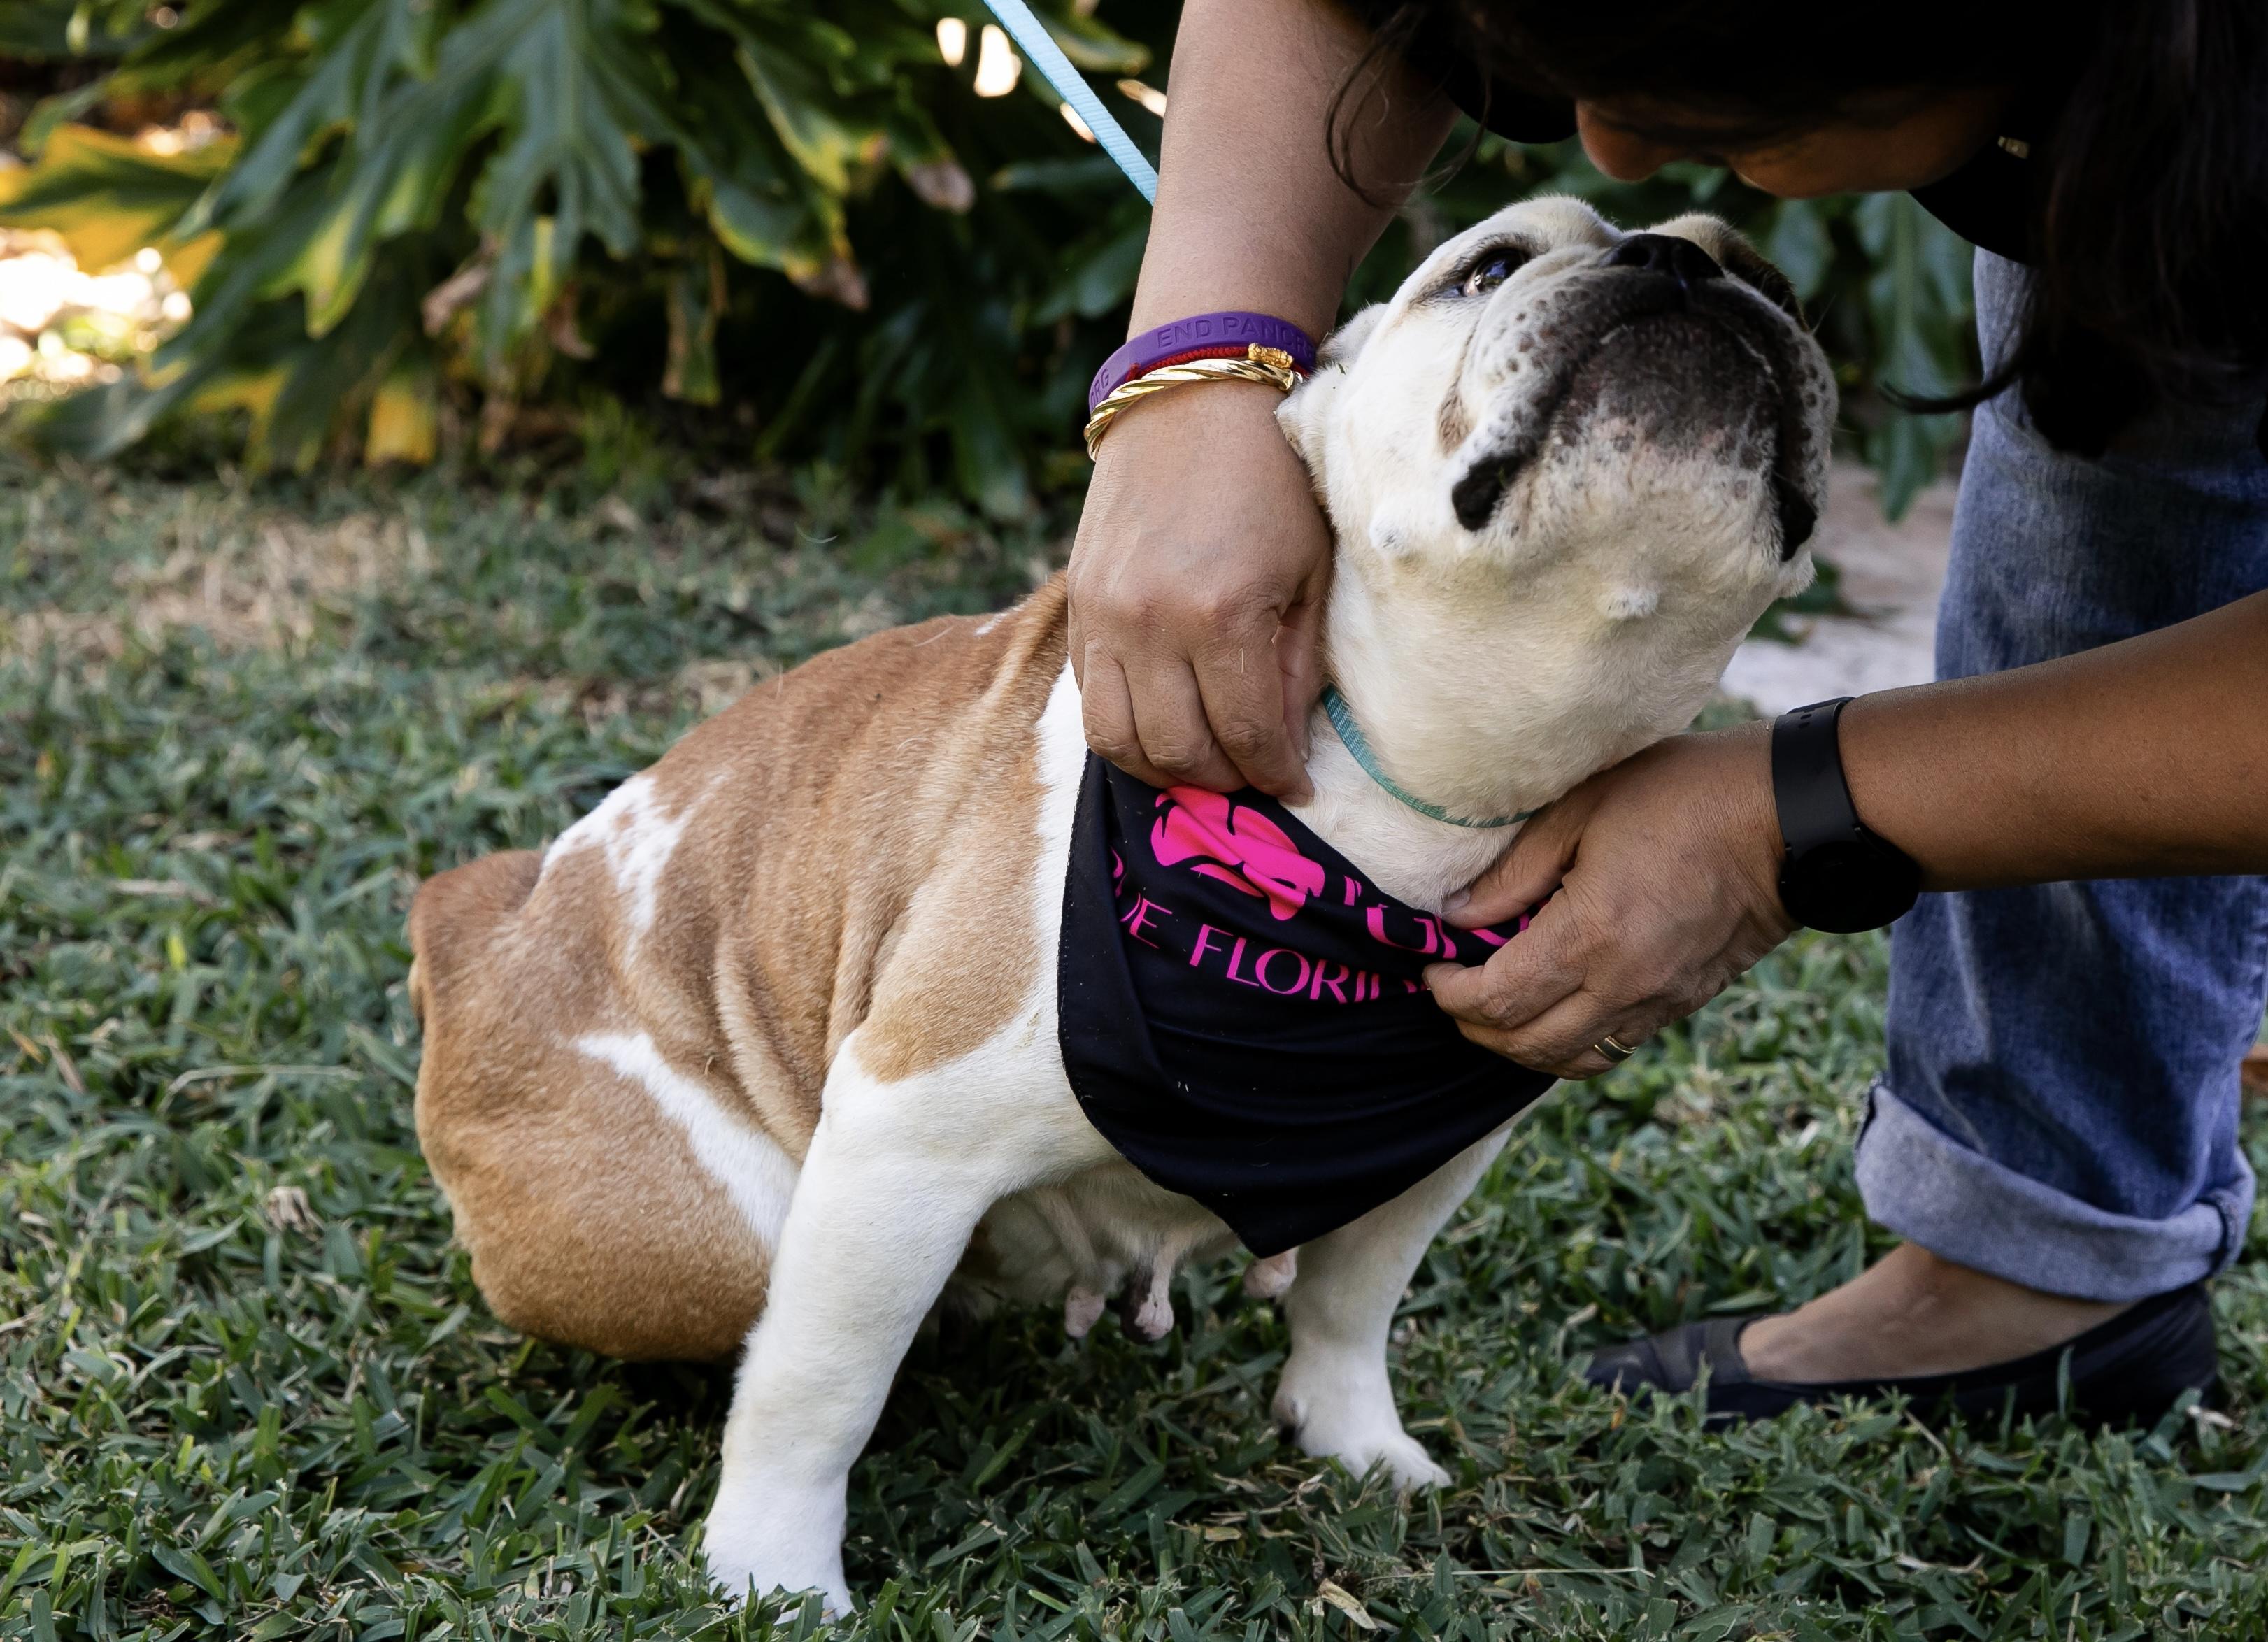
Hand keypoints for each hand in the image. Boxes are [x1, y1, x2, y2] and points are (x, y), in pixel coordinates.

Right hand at [1067, 381, 1329, 798]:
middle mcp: (1150, 624)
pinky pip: (1089, 699)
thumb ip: (1295, 668)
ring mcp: (1102, 617)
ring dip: (1165, 768)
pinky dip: (1126, 729)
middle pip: (1178, 751)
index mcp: (1221, 614)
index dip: (1275, 775)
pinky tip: (1163, 723)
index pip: (1246, 733)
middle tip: (1253, 774)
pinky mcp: (1075, 607)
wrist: (1191, 399)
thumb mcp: (1308, 573)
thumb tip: (1284, 747)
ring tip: (1204, 760)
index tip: (1295, 787)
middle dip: (1223, 779)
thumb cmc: (1271, 481)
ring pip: (1119, 742)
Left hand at [1423, 723, 1795, 1077]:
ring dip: (1518, 1048)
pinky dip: (1568, 1046)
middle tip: (1450, 991)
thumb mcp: (1582, 809)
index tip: (1431, 968)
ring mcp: (1659, 1002)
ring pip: (1570, 1061)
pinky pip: (1611, 1049)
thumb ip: (1514, 871)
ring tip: (1493, 1010)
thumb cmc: (1686, 795)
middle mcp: (1624, 986)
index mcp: (1592, 937)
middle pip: (1525, 1045)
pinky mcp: (1684, 1003)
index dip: (1450, 993)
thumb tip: (1457, 917)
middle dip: (1474, 1028)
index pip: (1498, 999)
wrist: (1790, 821)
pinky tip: (1552, 1012)